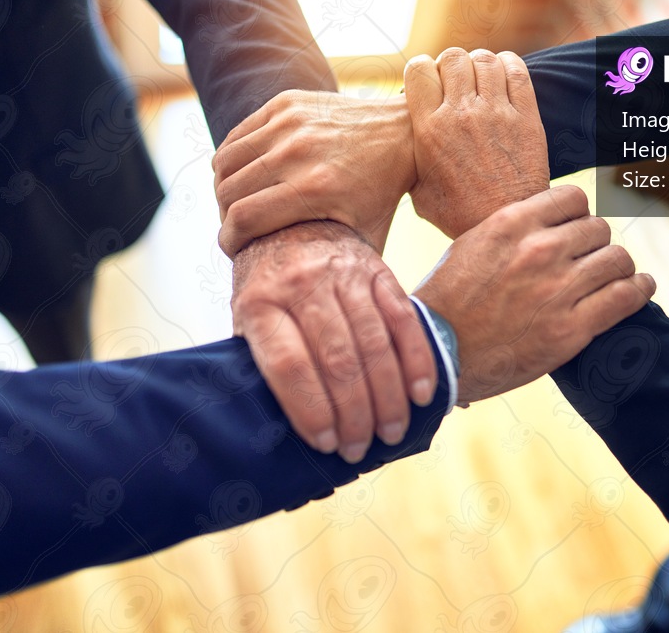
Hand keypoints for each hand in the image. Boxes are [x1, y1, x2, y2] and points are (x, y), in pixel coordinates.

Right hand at [214, 90, 415, 255]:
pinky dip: (232, 160)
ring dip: (224, 187)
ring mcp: (289, 124)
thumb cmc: (381, 195)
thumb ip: (339, 268)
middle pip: (229, 191)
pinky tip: (245, 176)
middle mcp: (298, 152)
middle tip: (237, 227)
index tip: (232, 249)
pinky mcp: (285, 104)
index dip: (229, 239)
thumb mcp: (365, 236)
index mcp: (316, 189)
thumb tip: (315, 310)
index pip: (243, 218)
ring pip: (225, 162)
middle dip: (225, 216)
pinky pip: (237, 137)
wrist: (401, 133)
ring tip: (238, 202)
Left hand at [231, 221, 436, 462]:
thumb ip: (264, 361)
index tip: (325, 443)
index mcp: (260, 302)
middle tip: (360, 448)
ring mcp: (343, 274)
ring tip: (391, 432)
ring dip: (387, 397)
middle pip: (337, 360)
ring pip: (373, 345)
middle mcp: (301, 284)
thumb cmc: (266, 285)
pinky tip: (421, 394)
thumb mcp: (246, 317)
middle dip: (353, 414)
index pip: (289, 364)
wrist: (294, 220)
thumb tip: (284, 428)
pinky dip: (416, 361)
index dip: (310, 409)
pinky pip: (403, 320)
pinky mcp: (378, 270)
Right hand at [405, 48, 549, 237]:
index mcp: (429, 129)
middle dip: (451, 65)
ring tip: (480, 81)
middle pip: (452, 57)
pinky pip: (517, 71)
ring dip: (479, 65)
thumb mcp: (419, 190)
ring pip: (484, 59)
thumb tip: (402, 143)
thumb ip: (411, 157)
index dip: (422, 70)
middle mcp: (461, 114)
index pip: (418, 69)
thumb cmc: (459, 213)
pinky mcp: (526, 117)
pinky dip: (508, 65)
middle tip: (456, 83)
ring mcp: (496, 112)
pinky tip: (503, 78)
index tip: (428, 83)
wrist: (505, 224)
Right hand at [414, 185, 654, 403]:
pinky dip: (639, 290)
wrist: (437, 354)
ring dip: (618, 266)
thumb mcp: (470, 247)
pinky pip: (625, 297)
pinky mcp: (571, 330)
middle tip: (589, 260)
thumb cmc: (446, 302)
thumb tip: (544, 223)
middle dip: (595, 244)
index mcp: (511, 225)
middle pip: (598, 229)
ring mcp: (558, 290)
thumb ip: (511, 231)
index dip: (578, 214)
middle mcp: (539, 251)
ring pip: (617, 259)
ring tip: (616, 275)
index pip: (573, 198)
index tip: (575, 229)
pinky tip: (639, 288)